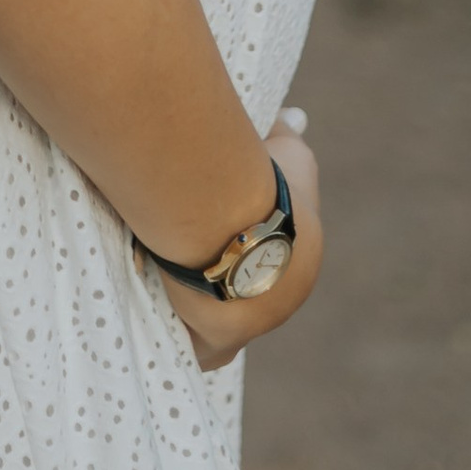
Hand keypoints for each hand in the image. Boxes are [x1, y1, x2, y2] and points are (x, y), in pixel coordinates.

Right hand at [153, 106, 322, 373]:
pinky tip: (166, 320)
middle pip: (251, 295)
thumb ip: (287, 136)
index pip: (279, 258)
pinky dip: (189, 339)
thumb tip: (295, 119)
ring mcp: (254, 326)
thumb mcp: (286, 149)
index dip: (249, 243)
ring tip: (173, 281)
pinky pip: (204, 351)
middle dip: (228, 276)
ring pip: (229, 323)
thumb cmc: (261, 180)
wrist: (231, 218)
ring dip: (208, 308)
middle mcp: (286, 300)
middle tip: (191, 251)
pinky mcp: (221, 342)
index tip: (218, 225)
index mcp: (304, 258)